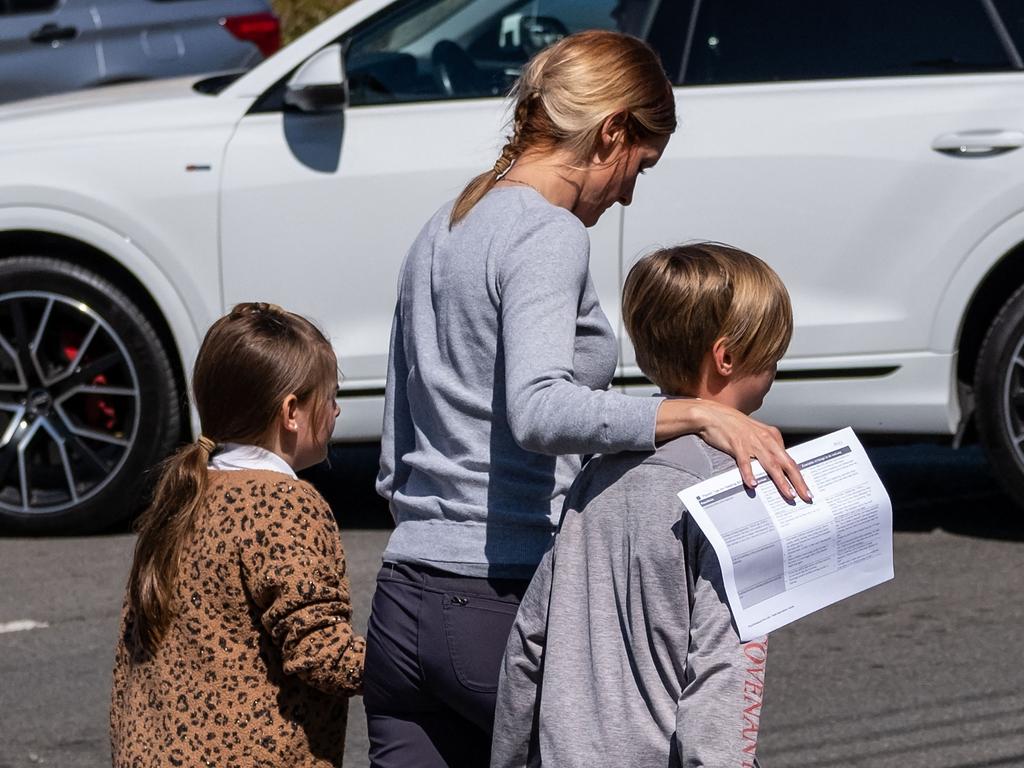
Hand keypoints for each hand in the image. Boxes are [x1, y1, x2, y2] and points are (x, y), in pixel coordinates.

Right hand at [657, 398, 811, 502]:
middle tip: (806, 496)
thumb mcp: (755, 433)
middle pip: (786, 463)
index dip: (799, 476)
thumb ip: (766, 446)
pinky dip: (750, 473)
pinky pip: (745, 462)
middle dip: (797, 481)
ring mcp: (751, 442)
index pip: (789, 460)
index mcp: (772, 436)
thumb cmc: (732, 424)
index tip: (806, 490)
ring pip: (770, 464)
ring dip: (780, 481)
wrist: (712, 414)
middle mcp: (765, 439)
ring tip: (788, 494)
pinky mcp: (737, 445)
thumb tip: (776, 462)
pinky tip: (753, 484)